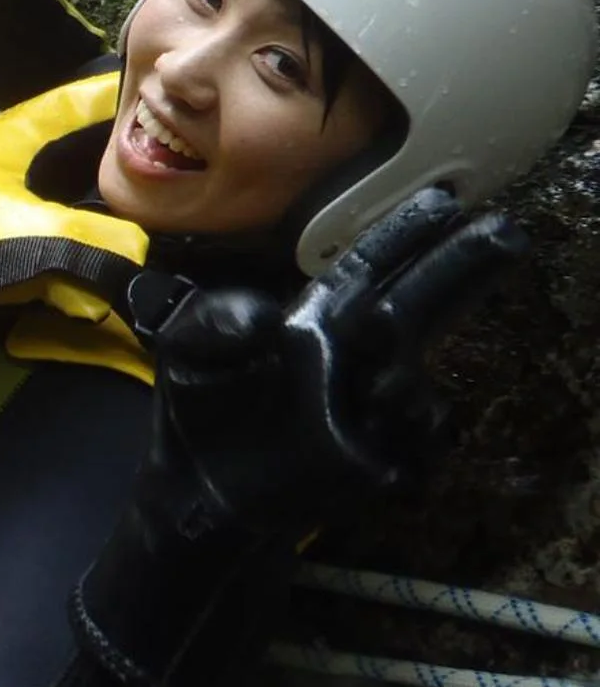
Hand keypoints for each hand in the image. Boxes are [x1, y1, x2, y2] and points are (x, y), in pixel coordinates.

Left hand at [147, 188, 527, 535]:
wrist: (204, 484)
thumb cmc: (202, 400)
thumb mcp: (185, 347)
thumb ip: (210, 320)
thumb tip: (262, 319)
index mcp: (314, 316)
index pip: (366, 268)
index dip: (402, 237)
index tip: (440, 203)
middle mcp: (354, 353)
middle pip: (417, 305)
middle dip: (456, 270)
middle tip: (501, 233)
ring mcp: (374, 404)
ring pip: (414, 379)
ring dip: (401, 379)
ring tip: (371, 389)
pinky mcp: (382, 458)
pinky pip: (415, 443)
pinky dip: (404, 436)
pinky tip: (372, 436)